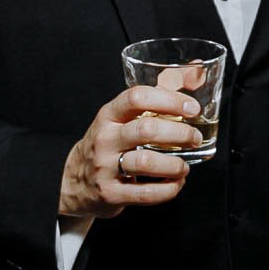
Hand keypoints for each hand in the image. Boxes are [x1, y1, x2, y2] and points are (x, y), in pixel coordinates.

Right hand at [58, 85, 199, 218]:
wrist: (74, 182)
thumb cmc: (108, 145)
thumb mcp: (120, 120)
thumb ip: (154, 102)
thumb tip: (194, 76)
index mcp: (109, 115)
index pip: (137, 97)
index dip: (169, 100)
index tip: (191, 109)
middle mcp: (105, 138)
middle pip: (146, 130)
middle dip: (180, 134)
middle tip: (195, 138)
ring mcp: (105, 167)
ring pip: (147, 163)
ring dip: (175, 165)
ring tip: (184, 167)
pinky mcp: (110, 193)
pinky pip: (146, 193)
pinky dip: (169, 190)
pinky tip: (176, 183)